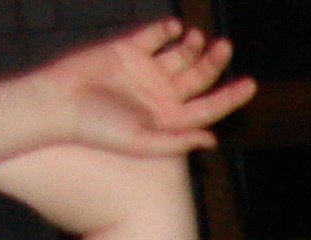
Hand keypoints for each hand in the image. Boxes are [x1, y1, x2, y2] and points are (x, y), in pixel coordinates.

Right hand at [37, 19, 253, 156]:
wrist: (59, 103)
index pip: (208, 107)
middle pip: (199, 76)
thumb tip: (212, 139)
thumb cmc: (98, 129)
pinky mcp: (127, 49)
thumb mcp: (142, 141)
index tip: (251, 83)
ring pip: (180, 54)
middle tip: (225, 47)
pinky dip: (166, 30)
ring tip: (197, 38)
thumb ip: (177, 141)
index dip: (231, 96)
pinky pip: (153, 36)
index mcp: (171, 118)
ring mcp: (145, 70)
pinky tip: (175, 27)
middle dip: (214, 62)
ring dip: (193, 45)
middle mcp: (162, 94)